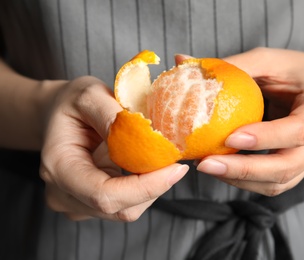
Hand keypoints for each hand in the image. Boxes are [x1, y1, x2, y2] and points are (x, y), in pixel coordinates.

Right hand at [40, 76, 187, 220]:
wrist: (57, 113)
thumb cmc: (71, 103)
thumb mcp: (89, 95)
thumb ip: (112, 115)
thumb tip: (143, 134)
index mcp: (59, 167)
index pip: (105, 195)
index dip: (146, 187)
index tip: (176, 168)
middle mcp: (63, 194)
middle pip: (120, 208)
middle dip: (154, 186)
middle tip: (175, 160)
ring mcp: (77, 203)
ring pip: (126, 210)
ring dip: (151, 188)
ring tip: (159, 159)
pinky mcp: (90, 204)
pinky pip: (126, 205)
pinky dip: (144, 188)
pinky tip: (147, 165)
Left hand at [197, 48, 303, 195]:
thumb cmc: (291, 72)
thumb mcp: (267, 60)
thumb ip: (232, 65)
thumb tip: (181, 60)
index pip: (299, 129)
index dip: (266, 137)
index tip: (230, 137)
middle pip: (288, 165)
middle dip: (244, 169)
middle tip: (205, 164)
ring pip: (280, 182)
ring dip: (240, 180)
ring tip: (206, 166)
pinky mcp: (300, 169)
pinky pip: (273, 185)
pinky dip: (245, 182)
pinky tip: (220, 169)